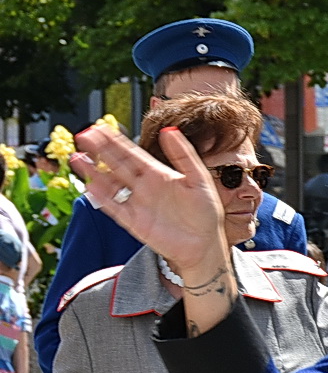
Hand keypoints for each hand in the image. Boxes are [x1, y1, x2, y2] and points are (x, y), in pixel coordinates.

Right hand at [70, 124, 225, 273]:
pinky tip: (89, 184)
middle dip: (100, 151)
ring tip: (77, 158)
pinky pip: (113, 207)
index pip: (132, 153)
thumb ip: (184, 155)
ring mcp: (136, 203)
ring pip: (110, 184)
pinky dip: (101, 197)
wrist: (205, 245)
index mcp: (158, 174)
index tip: (100, 128)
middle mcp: (144, 186)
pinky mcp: (133, 221)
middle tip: (83, 135)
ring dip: (94, 172)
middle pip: (117, 164)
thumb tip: (169, 130)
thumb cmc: (206, 213)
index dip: (116, 141)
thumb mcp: (199, 180)